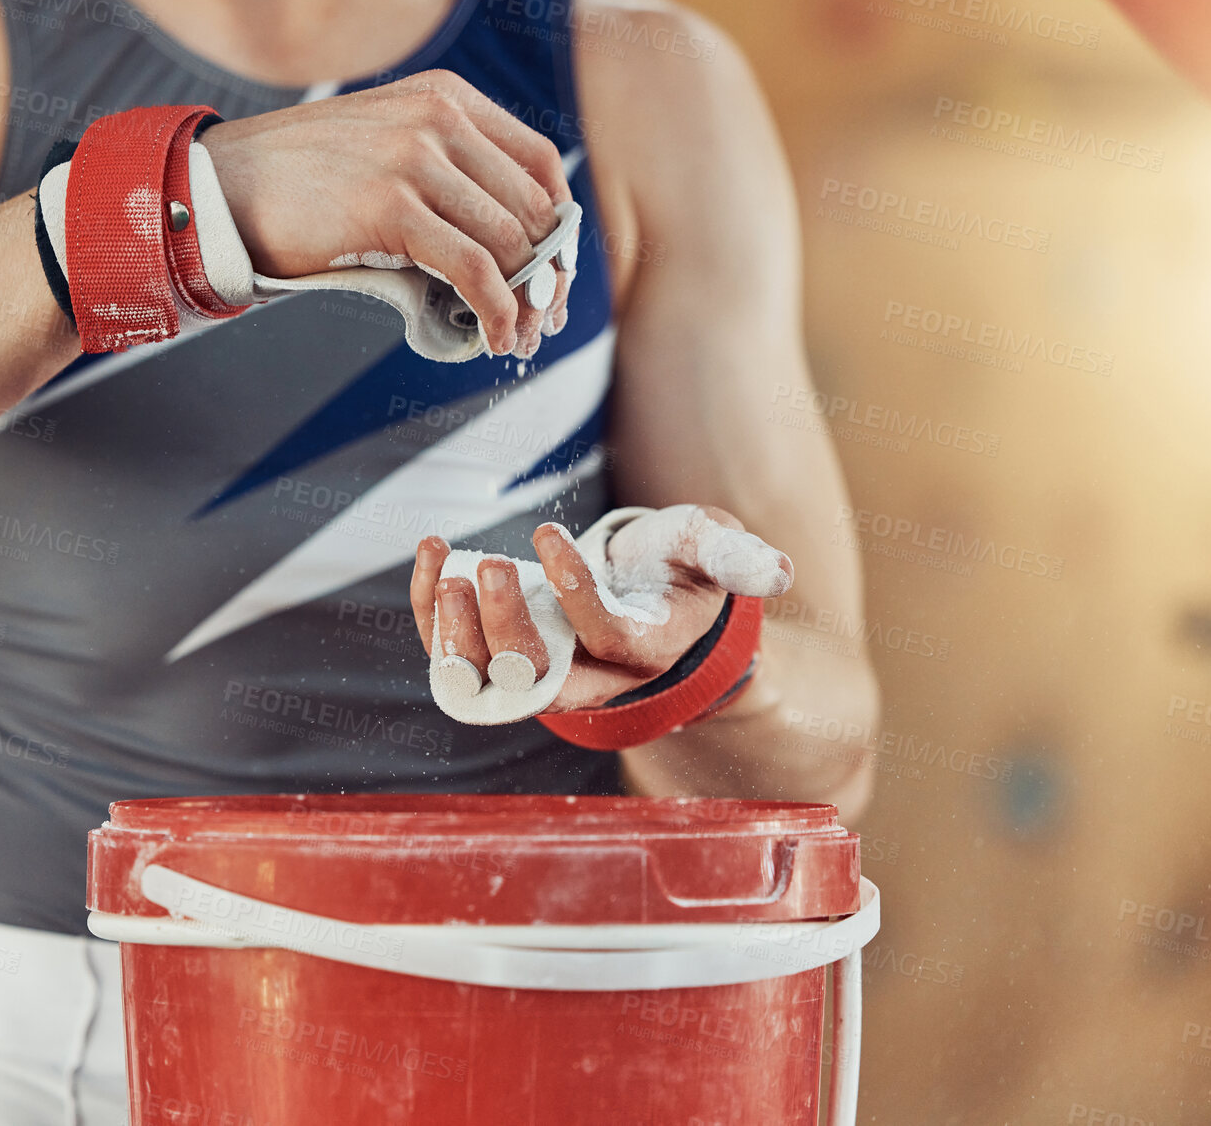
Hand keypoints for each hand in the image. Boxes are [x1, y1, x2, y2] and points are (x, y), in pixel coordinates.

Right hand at [196, 69, 574, 356]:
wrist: (223, 186)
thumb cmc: (300, 181)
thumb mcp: (385, 146)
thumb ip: (444, 170)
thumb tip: (508, 241)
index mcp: (446, 98)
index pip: (540, 163)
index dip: (558, 227)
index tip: (553, 273)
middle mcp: (439, 119)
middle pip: (532, 207)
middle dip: (546, 274)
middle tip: (541, 321)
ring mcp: (416, 159)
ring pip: (510, 242)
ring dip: (524, 302)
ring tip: (518, 339)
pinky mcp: (392, 207)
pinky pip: (474, 269)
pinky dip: (496, 311)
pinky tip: (496, 338)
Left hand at [408, 506, 794, 711]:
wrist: (644, 594)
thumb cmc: (680, 565)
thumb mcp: (712, 551)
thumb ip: (736, 559)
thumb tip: (780, 572)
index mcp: (645, 651)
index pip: (604, 636)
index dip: (574, 592)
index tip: (549, 532)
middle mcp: (589, 675)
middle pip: (538, 676)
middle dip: (503, 629)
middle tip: (487, 566)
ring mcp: (540, 671)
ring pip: (488, 678)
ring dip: (455, 632)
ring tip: (446, 567)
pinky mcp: (500, 655)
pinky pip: (456, 650)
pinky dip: (434, 610)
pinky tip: (431, 553)